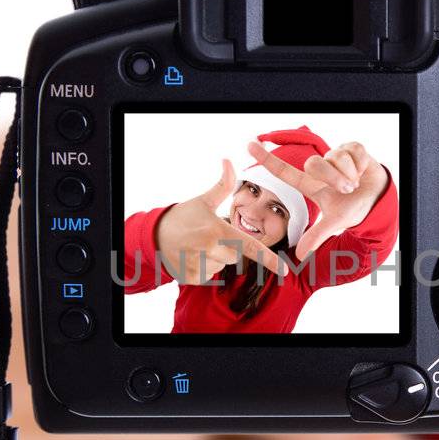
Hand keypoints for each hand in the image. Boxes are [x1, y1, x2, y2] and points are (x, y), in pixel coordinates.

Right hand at [153, 159, 287, 282]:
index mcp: (217, 231)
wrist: (154, 236)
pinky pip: (210, 275)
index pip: (249, 247)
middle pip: (236, 256)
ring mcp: (200, 266)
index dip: (268, 259)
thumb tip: (229, 161)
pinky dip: (205, 266)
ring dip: (217, 257)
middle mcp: (209, 250)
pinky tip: (193, 255)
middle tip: (210, 236)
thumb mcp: (203, 201)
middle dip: (229, 246)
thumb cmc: (183, 217)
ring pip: (223, 265)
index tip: (284, 271)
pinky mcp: (192, 278)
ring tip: (200, 245)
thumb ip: (223, 185)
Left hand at [246, 139, 388, 259]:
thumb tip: (300, 255)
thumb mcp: (335, 222)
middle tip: (347, 189)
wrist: (378, 199)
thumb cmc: (353, 208)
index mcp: (311, 185)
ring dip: (350, 172)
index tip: (248, 144)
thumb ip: (317, 235)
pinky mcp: (351, 147)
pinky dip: (361, 164)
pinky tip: (363, 171)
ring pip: (336, 157)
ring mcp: (335, 155)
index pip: (285, 172)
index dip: (267, 159)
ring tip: (356, 182)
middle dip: (334, 178)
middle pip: (314, 164)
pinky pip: (353, 151)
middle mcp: (320, 168)